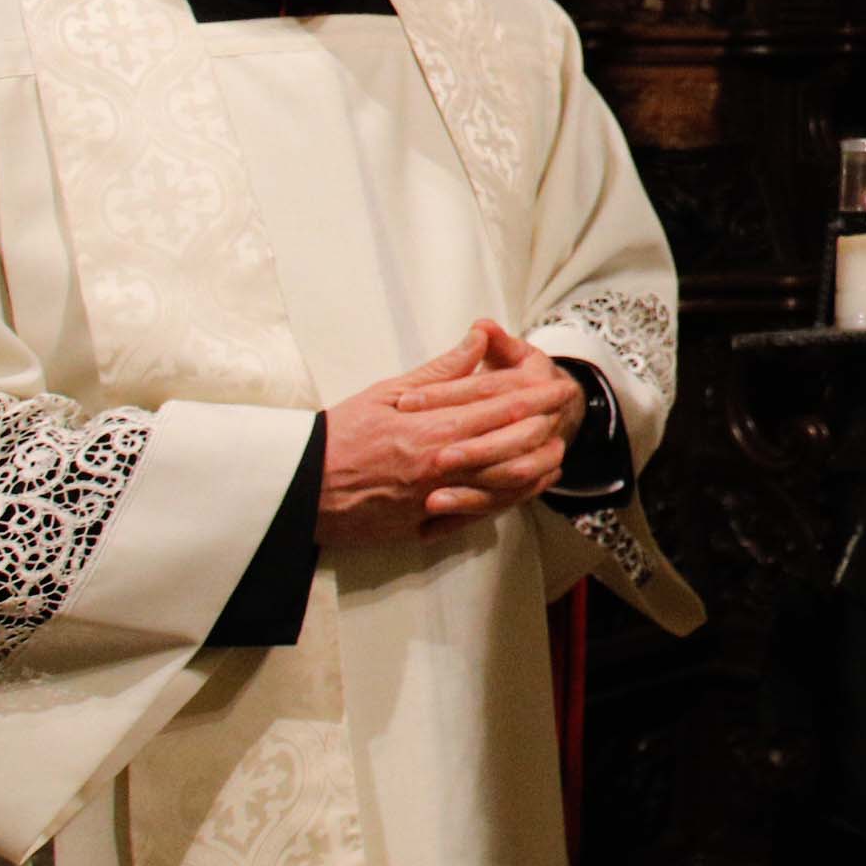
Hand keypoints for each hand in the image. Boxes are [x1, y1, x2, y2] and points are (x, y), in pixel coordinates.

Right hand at [317, 321, 584, 543]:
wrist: (297, 488)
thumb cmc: (338, 434)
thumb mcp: (385, 391)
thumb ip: (439, 371)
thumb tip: (477, 339)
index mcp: (429, 428)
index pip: (497, 408)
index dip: (534, 396)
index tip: (558, 385)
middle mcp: (438, 465)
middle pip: (509, 446)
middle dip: (544, 427)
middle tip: (568, 414)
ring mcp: (433, 499)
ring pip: (502, 484)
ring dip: (535, 466)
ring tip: (558, 450)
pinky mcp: (422, 526)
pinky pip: (476, 514)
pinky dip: (507, 499)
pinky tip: (525, 488)